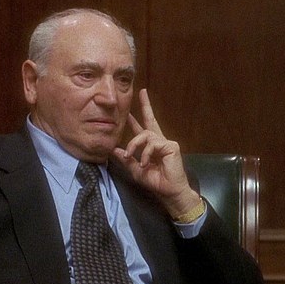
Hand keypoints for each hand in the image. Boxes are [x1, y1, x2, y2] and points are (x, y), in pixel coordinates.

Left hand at [113, 89, 200, 217]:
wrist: (169, 191)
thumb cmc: (156, 182)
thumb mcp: (136, 170)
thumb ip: (126, 159)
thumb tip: (113, 149)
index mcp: (151, 146)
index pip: (142, 129)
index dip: (136, 119)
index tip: (129, 110)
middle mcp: (159, 141)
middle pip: (151, 119)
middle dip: (146, 105)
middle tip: (142, 92)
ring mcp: (166, 143)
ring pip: (145, 135)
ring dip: (135, 145)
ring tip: (132, 157)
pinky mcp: (171, 146)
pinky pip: (153, 144)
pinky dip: (146, 154)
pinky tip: (145, 163)